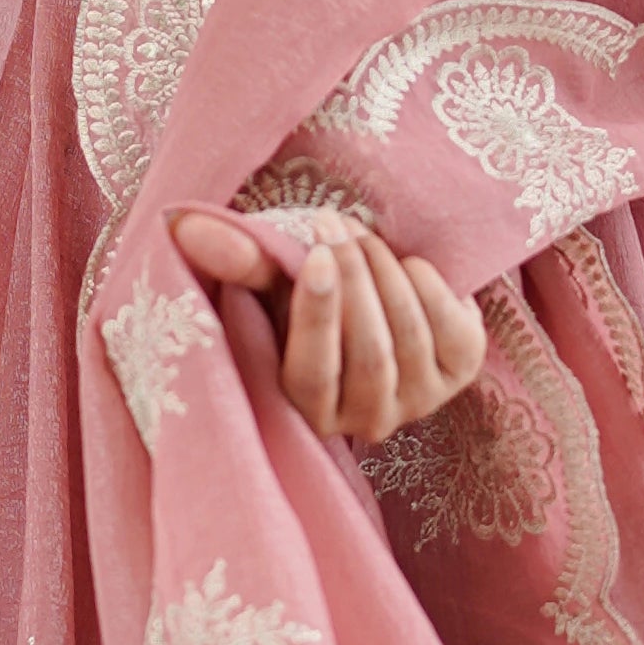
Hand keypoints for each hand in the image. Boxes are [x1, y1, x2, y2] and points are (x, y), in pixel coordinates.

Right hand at [171, 205, 487, 446]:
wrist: (376, 293)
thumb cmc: (305, 293)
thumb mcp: (267, 281)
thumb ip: (235, 259)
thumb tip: (182, 225)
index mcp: (308, 410)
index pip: (313, 375)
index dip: (317, 317)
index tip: (314, 257)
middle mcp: (367, 419)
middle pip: (369, 355)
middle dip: (354, 279)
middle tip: (332, 225)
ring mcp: (419, 400)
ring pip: (408, 337)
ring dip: (385, 273)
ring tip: (361, 235)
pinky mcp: (461, 372)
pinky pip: (452, 328)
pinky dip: (428, 284)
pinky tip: (406, 262)